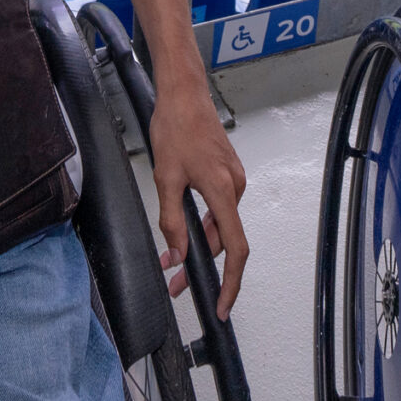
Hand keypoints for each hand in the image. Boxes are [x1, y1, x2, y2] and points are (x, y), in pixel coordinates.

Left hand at [146, 86, 248, 317]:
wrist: (184, 95)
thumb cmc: (175, 128)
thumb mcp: (165, 177)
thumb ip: (171, 220)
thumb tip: (177, 255)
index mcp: (222, 191)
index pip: (235, 248)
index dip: (231, 282)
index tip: (223, 305)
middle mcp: (235, 187)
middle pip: (224, 240)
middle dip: (202, 265)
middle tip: (176, 284)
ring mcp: (234, 180)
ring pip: (221, 225)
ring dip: (201, 244)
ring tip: (174, 259)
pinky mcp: (228, 174)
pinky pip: (220, 208)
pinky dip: (205, 224)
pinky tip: (187, 226)